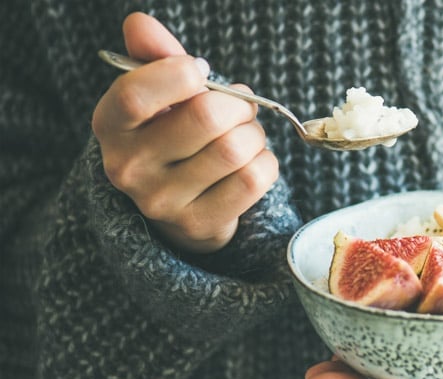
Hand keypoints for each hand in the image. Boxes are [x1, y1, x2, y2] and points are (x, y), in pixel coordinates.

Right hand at [92, 12, 278, 253]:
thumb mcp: (160, 95)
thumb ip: (155, 56)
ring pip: (235, 149)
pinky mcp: (199, 224)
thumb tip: (139, 23)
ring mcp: (163, 202)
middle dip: (237, 105)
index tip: (200, 71)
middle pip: (206, 118)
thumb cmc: (172, 135)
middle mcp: (128, 167)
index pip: (136, 94)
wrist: (180, 205)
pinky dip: (266, 162)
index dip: (180, 74)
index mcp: (110, 126)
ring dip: (254, 135)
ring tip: (245, 136)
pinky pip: (254, 178)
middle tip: (239, 108)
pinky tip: (251, 162)